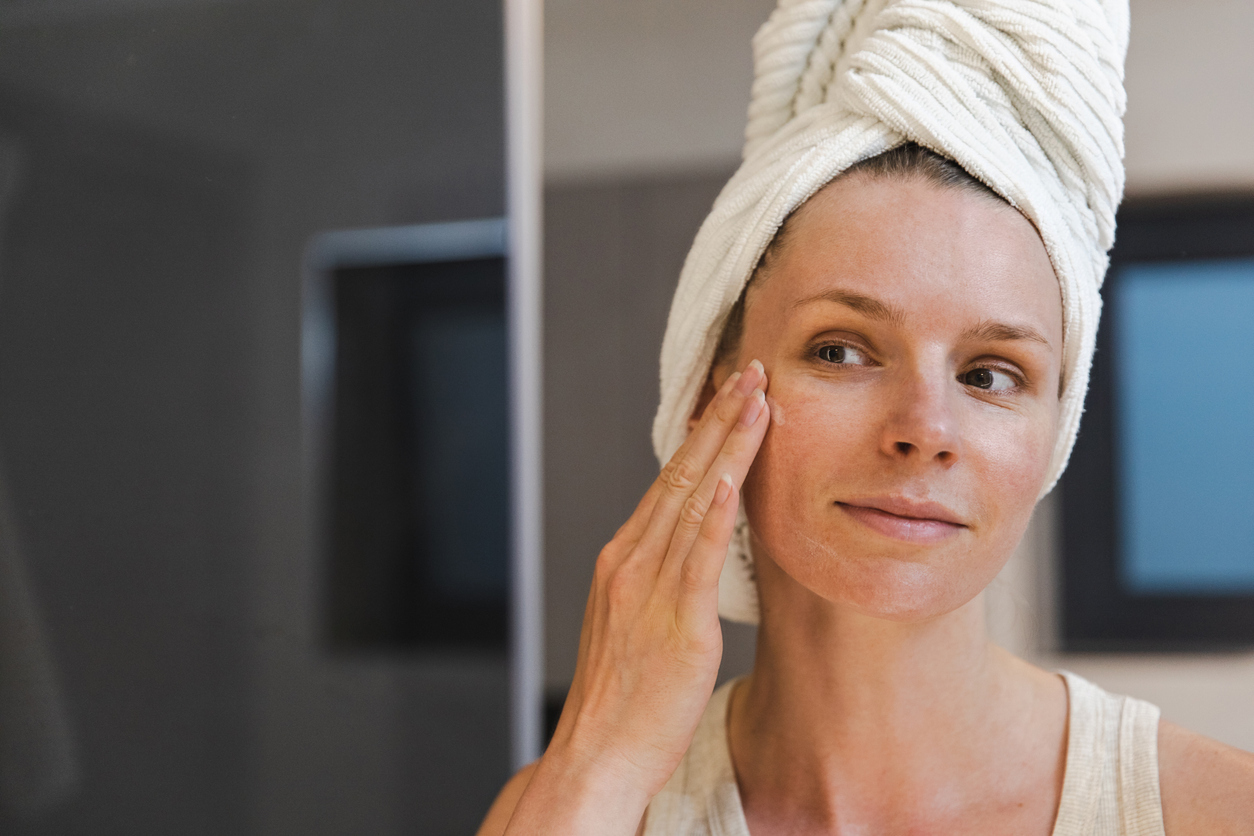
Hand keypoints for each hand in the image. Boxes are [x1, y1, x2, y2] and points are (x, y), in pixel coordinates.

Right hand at [505, 359, 769, 833]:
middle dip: (718, 419)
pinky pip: (697, 558)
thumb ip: (660, 581)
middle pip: (681, 475)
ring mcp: (649, 588)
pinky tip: (731, 477)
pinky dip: (715, 514)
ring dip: (728, 446)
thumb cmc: (621, 698)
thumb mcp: (633, 623)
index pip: (669, 482)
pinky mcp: (675, 622)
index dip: (701, 435)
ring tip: (757, 401)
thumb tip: (693, 554)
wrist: (595, 753)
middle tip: (749, 373)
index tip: (727, 398)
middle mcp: (631, 561)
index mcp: (623, 559)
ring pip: (694, 502)